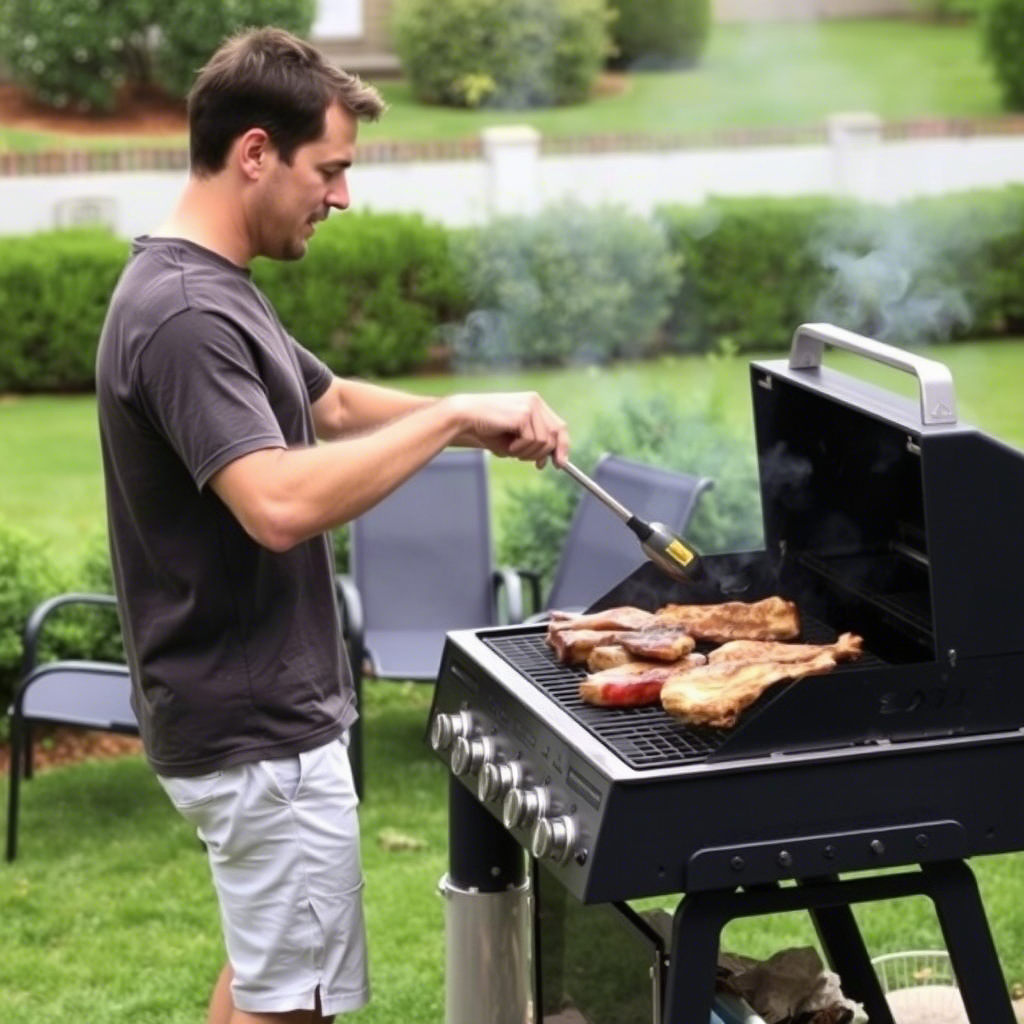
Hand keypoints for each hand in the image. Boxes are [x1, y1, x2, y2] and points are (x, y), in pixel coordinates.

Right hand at [447, 392, 569, 467]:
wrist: (465, 418)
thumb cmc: (486, 430)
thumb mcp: (514, 441)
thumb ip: (533, 446)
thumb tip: (550, 461)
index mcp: (534, 404)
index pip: (559, 426)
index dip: (562, 446)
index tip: (560, 464)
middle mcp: (535, 402)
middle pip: (557, 433)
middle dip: (548, 454)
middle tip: (537, 466)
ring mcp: (530, 406)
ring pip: (545, 441)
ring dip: (528, 453)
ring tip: (512, 450)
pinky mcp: (524, 414)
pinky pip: (533, 441)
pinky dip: (520, 449)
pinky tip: (508, 446)